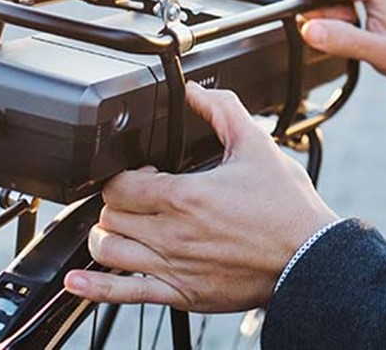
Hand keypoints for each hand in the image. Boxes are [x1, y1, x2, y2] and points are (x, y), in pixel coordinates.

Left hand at [63, 82, 337, 311]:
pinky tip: (77, 282)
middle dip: (118, 202)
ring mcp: (173, 267)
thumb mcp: (257, 146)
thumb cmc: (287, 209)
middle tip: (137, 197)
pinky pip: (123, 294)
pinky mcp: (180, 294)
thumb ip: (223, 111)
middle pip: (110, 215)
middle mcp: (173, 235)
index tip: (144, 172)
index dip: (124, 174)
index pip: (121, 184)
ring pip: (107, 251)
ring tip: (123, 227)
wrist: (308, 258)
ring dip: (107, 236)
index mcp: (186, 196)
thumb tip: (197, 90)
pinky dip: (93, 287)